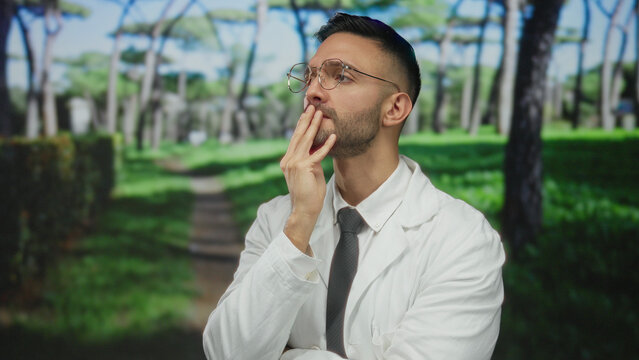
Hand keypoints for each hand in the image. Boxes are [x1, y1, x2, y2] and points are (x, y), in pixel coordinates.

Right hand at [280, 105, 336, 252]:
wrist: (304, 209)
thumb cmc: (309, 192)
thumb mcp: (309, 171)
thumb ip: (310, 159)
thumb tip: (317, 146)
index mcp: (288, 160)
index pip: (295, 139)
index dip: (301, 125)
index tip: (306, 113)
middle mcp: (288, 160)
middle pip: (299, 136)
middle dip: (306, 120)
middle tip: (312, 106)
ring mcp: (295, 163)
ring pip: (306, 140)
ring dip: (314, 125)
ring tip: (320, 113)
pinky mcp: (304, 168)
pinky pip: (317, 154)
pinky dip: (326, 145)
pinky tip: (333, 137)